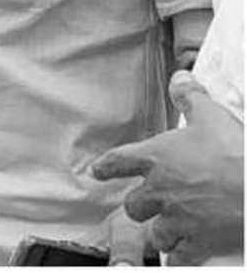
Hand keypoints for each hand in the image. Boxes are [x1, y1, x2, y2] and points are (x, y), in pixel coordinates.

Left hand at [92, 73, 244, 264]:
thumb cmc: (235, 153)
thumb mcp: (212, 117)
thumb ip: (191, 98)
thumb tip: (179, 77)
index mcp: (156, 159)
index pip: (116, 162)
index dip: (106, 167)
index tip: (98, 171)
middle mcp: (158, 191)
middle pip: (133, 205)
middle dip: (141, 206)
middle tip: (152, 204)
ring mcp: (176, 220)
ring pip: (155, 233)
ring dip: (162, 233)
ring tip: (173, 229)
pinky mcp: (196, 243)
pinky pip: (178, 258)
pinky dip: (181, 258)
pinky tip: (186, 256)